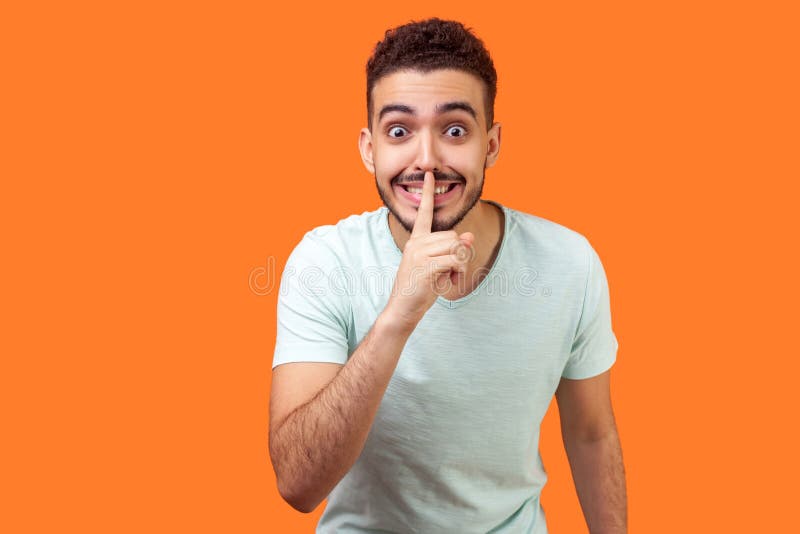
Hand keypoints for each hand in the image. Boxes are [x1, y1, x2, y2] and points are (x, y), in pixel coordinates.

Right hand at [384, 171, 474, 329]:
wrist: (403, 309)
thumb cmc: (420, 290)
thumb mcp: (439, 267)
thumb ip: (453, 251)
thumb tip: (469, 236)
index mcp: (416, 241)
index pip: (424, 213)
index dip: (428, 194)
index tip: (430, 176)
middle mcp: (416, 243)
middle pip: (454, 236)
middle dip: (459, 255)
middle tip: (449, 273)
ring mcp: (419, 254)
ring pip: (457, 247)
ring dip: (460, 265)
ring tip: (447, 278)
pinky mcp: (426, 266)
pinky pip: (457, 260)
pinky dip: (459, 273)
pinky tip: (448, 283)